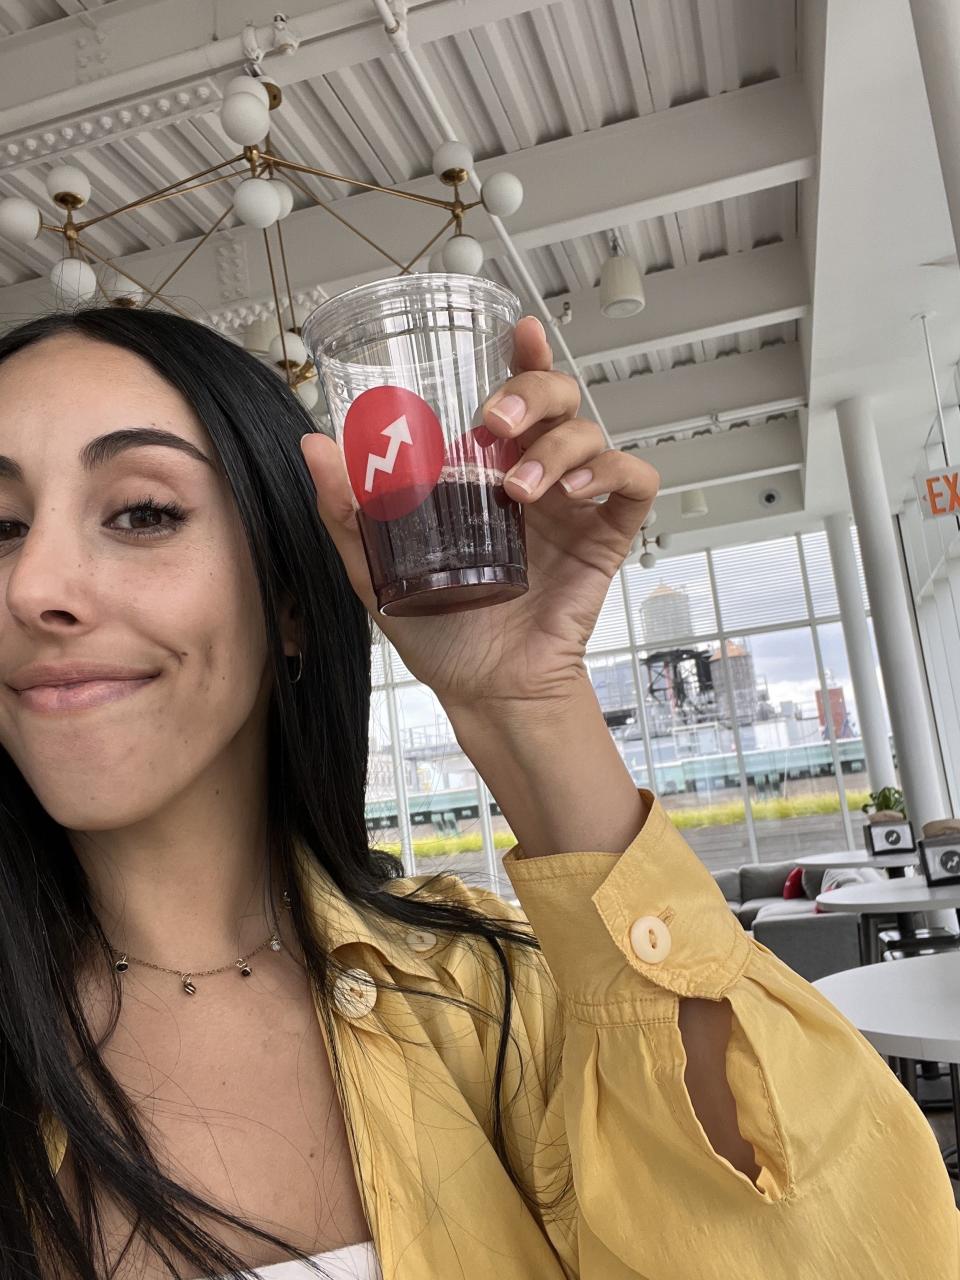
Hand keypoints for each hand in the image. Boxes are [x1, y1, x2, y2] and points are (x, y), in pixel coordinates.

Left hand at [300, 315, 659, 716]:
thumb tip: (315, 444)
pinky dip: (612, 473)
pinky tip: (576, 494)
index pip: (515, 400)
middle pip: (561, 399)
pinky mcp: (606, 538)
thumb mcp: (379, 569)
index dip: (523, 357)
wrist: (484, 689)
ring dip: (557, 447)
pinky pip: (634, 482)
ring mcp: (575, 507)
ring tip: (518, 490)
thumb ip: (347, 511)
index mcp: (490, 473)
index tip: (515, 330)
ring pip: (592, 433)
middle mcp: (537, 479)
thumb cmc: (440, 631)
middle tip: (495, 420)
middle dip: (534, 391)